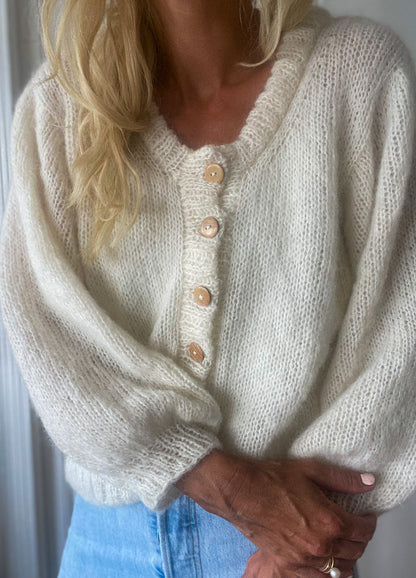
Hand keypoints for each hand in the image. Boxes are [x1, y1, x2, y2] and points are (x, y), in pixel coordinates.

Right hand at [174, 451, 376, 576]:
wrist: (241, 492)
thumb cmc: (272, 479)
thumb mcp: (311, 470)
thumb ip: (343, 479)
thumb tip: (368, 482)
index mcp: (330, 521)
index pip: (364, 530)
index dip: (369, 521)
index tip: (366, 515)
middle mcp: (321, 546)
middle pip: (355, 551)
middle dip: (360, 538)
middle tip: (355, 525)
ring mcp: (304, 560)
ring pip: (340, 569)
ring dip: (347, 556)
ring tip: (342, 542)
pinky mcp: (289, 566)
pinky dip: (328, 571)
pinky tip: (325, 560)